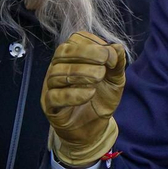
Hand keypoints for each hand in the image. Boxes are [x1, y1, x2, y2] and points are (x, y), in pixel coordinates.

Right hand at [41, 32, 125, 167]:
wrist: (95, 128)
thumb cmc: (101, 99)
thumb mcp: (115, 80)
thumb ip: (117, 64)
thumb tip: (117, 47)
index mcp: (72, 57)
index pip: (75, 40)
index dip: (93, 44)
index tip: (110, 56)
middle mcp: (58, 68)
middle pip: (62, 52)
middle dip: (85, 54)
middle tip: (104, 63)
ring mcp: (51, 86)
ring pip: (57, 73)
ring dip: (81, 73)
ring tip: (99, 78)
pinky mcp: (50, 106)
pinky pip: (55, 96)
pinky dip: (73, 94)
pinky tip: (90, 93)